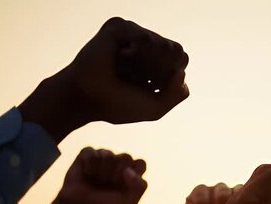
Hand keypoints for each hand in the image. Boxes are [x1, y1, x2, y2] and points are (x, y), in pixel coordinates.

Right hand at [20, 17, 188, 141]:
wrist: (88, 99)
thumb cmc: (117, 105)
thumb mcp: (155, 108)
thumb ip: (176, 95)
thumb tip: (182, 73)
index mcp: (155, 64)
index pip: (181, 59)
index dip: (172, 75)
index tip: (151, 87)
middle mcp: (146, 47)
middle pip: (176, 50)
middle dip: (162, 71)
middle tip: (139, 79)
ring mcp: (132, 36)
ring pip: (164, 44)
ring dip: (148, 64)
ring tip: (127, 69)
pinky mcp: (119, 28)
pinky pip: (144, 37)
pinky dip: (136, 52)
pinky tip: (122, 58)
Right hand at [41, 147, 146, 203]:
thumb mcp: (129, 202)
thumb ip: (139, 187)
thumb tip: (128, 170)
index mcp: (132, 172)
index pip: (141, 163)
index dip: (133, 175)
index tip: (124, 186)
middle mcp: (119, 161)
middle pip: (126, 157)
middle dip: (116, 174)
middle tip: (108, 185)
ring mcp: (104, 156)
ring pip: (108, 155)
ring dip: (102, 172)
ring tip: (97, 181)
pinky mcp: (88, 153)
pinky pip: (92, 153)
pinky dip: (89, 166)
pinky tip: (87, 174)